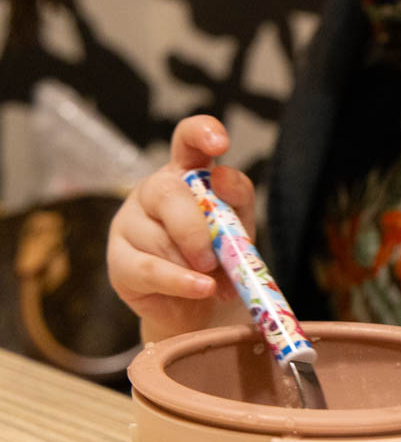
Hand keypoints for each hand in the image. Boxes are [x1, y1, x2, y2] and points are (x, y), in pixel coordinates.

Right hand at [107, 115, 255, 340]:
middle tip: (214, 259)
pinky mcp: (118, 260)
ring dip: (191, 264)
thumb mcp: (240, 228)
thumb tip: (223, 180)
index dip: (202, 132)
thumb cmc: (221, 260)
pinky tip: (200, 289)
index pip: (187, 139)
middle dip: (195, 229)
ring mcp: (129, 223)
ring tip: (210, 281)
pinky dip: (180, 281)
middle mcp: (154, 191)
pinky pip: (148, 268)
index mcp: (187, 175)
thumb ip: (237, 202)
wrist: (201, 309)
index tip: (220, 143)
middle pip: (168, 193)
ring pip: (159, 237)